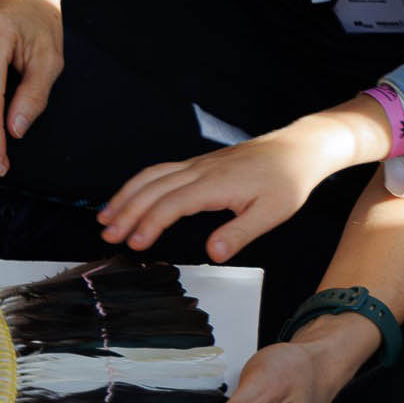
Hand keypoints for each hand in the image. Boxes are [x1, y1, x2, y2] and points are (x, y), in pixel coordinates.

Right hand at [99, 102, 388, 261]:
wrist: (297, 149)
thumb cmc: (287, 181)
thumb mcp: (271, 213)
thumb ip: (239, 233)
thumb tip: (212, 253)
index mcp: (214, 184)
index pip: (170, 205)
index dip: (149, 224)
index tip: (134, 243)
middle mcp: (199, 170)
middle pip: (152, 189)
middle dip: (125, 211)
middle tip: (107, 235)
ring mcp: (197, 164)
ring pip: (151, 176)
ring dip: (126, 195)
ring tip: (105, 217)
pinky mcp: (199, 164)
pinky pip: (160, 171)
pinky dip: (139, 184)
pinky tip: (131, 197)